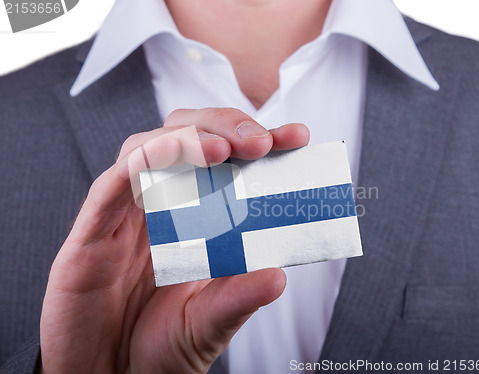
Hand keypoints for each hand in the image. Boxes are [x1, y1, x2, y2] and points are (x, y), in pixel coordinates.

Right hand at [40, 108, 309, 373]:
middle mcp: (156, 209)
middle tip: (262, 142)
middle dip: (224, 127)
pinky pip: (111, 185)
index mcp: (188, 221)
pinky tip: (171, 158)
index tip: (296, 137)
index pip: (221, 163)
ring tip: (224, 150)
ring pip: (145, 149)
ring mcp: (122, 218)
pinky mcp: (89, 235)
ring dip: (185, 138)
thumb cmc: (159, 349)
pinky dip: (142, 163)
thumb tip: (278, 275)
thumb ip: (239, 298)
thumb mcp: (209, 323)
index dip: (256, 142)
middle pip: (183, 138)